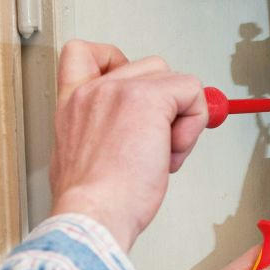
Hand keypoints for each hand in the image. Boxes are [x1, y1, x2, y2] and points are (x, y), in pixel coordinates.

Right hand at [50, 40, 207, 250]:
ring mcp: (120, 90)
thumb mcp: (83, 161)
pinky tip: (172, 151)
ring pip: (175, 80)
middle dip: (163, 108)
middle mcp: (94, 91)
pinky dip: (194, 122)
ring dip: (180, 118)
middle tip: (152, 146)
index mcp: (74, 104)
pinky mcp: (148, 98)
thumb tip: (143, 134)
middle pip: (150, 69)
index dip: (118, 64)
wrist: (94, 215)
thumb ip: (106, 136)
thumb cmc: (94, 202)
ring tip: (161, 152)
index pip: (85, 54)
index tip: (132, 93)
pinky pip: (192, 91)